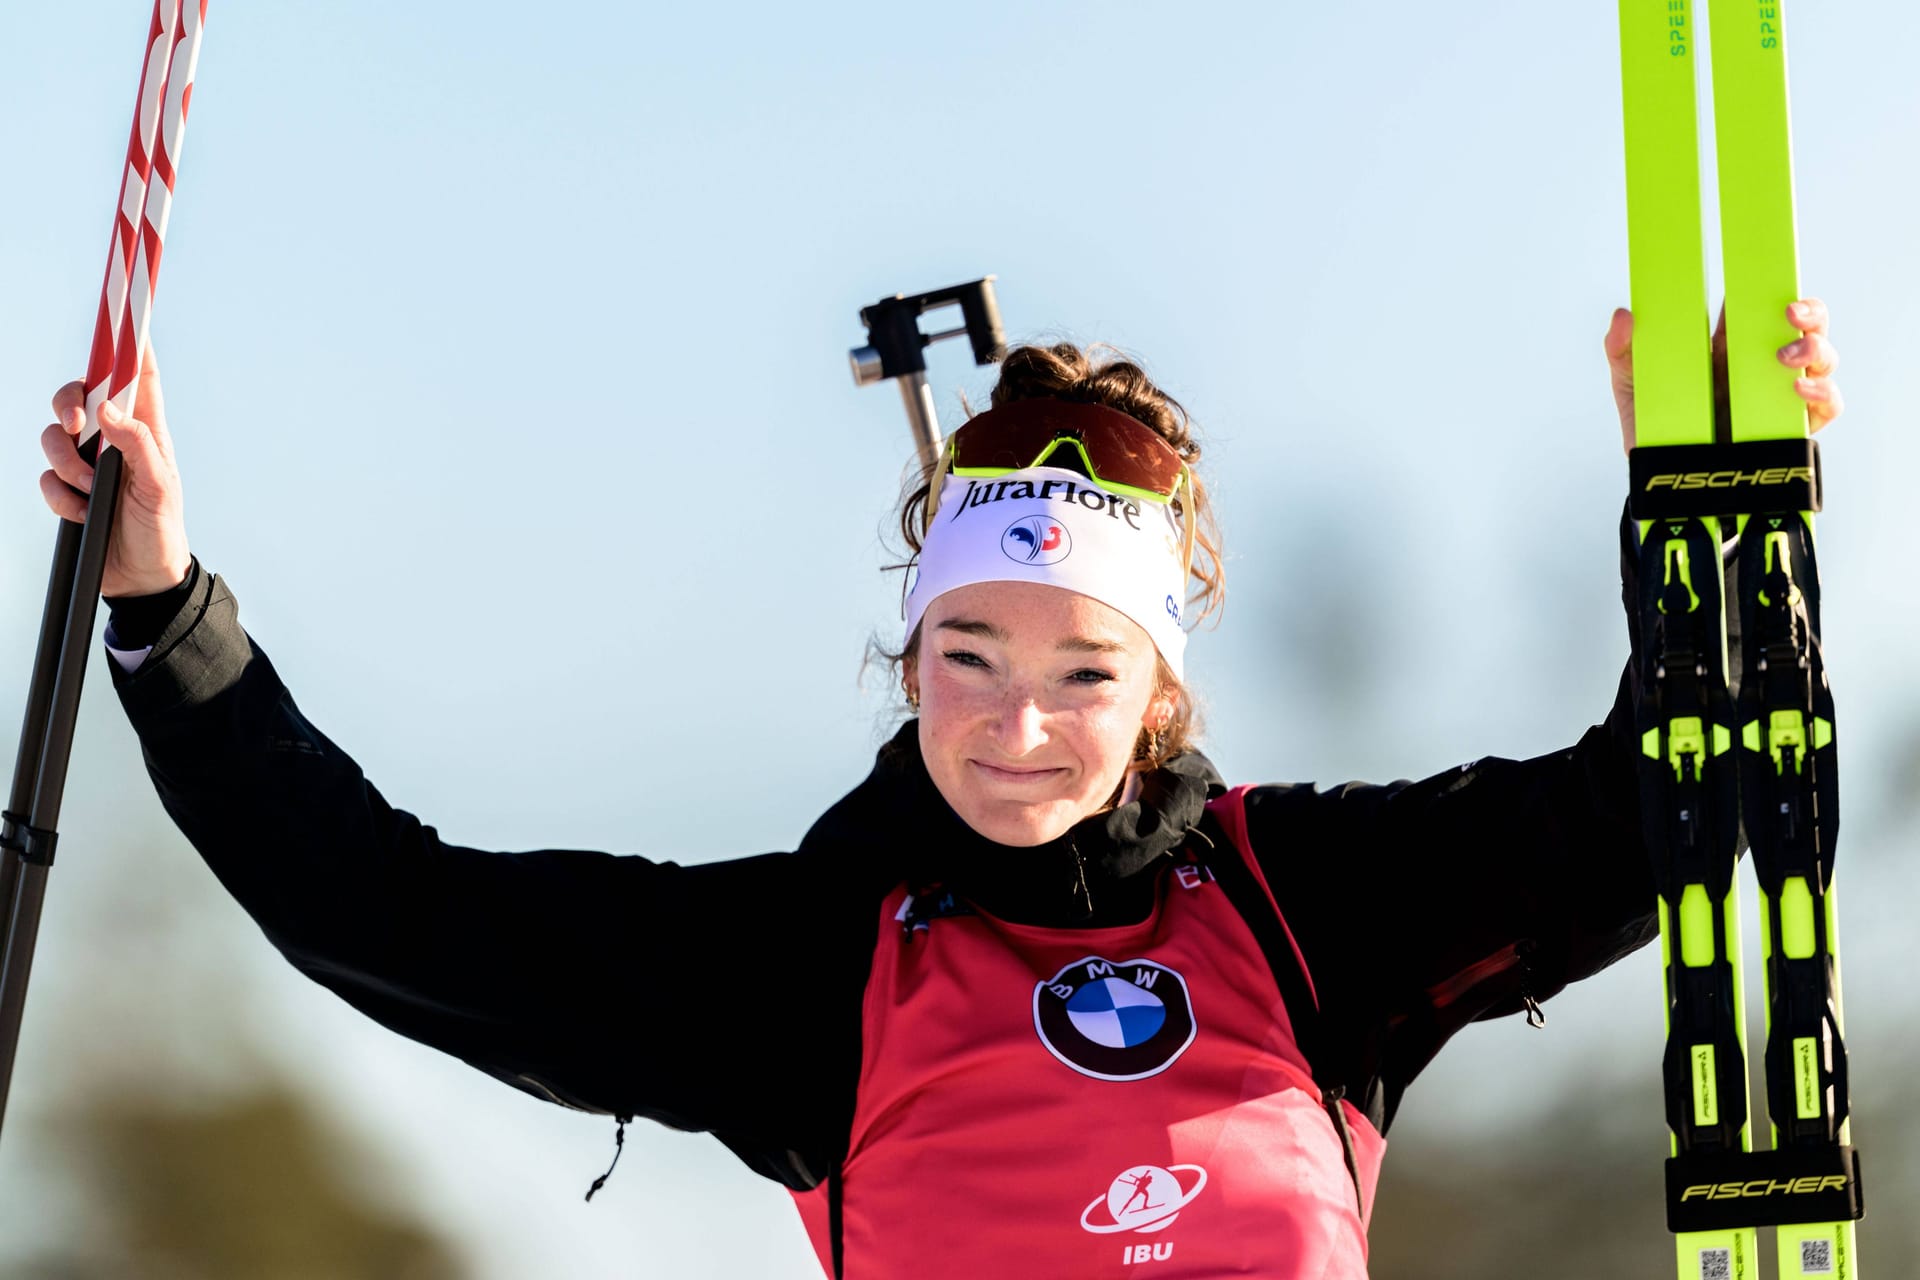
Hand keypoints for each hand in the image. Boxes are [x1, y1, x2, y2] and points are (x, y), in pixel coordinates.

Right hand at [39, 346, 192, 597]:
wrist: (142, 579)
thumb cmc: (162, 529)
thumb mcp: (160, 487)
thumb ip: (138, 444)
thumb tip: (109, 410)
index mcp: (147, 429)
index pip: (137, 374)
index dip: (129, 341)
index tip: (126, 310)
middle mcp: (114, 438)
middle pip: (78, 394)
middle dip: (67, 402)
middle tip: (76, 423)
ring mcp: (88, 462)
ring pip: (53, 435)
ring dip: (65, 462)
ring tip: (90, 489)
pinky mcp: (67, 489)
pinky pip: (45, 477)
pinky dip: (59, 495)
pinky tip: (81, 513)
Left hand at [1604, 297, 1841, 454]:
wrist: (1660, 481)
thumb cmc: (1652, 426)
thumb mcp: (1631, 383)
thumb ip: (1622, 349)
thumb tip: (1623, 314)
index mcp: (1728, 346)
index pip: (1762, 307)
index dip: (1774, 288)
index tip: (1770, 275)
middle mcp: (1760, 366)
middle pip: (1805, 327)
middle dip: (1810, 313)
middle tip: (1792, 314)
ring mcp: (1779, 396)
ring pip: (1822, 360)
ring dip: (1816, 350)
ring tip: (1788, 357)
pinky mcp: (1791, 430)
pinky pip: (1825, 407)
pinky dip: (1822, 394)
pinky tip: (1800, 389)